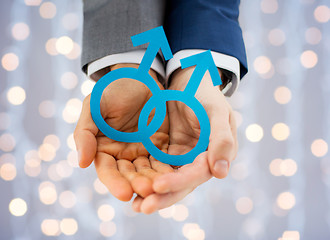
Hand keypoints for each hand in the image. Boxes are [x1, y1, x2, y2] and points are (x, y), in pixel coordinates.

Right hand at [74, 63, 172, 200]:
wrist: (137, 78)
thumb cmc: (112, 91)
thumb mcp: (93, 107)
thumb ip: (85, 133)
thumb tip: (82, 162)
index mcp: (104, 149)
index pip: (107, 170)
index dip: (115, 183)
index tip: (124, 193)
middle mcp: (122, 155)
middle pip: (129, 175)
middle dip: (137, 184)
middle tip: (147, 191)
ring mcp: (142, 152)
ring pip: (148, 172)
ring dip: (154, 181)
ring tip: (161, 188)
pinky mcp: (160, 146)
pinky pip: (164, 160)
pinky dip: (168, 170)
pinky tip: (174, 177)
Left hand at [132, 67, 237, 212]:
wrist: (187, 81)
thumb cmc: (204, 93)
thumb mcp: (216, 111)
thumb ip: (221, 139)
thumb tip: (221, 173)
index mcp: (214, 153)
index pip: (197, 173)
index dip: (179, 182)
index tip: (158, 186)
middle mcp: (198, 161)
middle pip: (181, 184)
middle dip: (163, 196)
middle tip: (143, 207)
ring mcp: (182, 158)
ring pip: (167, 180)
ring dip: (151, 193)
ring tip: (134, 205)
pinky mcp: (167, 153)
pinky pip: (155, 168)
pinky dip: (145, 178)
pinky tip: (130, 187)